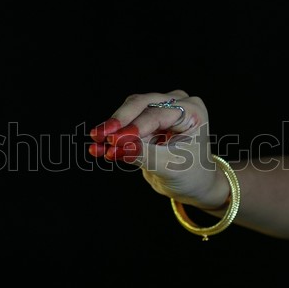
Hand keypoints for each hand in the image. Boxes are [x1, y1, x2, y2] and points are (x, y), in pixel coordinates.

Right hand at [88, 90, 229, 209]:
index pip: (157, 114)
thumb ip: (143, 154)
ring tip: (96, 144)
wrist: (193, 184)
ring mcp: (162, 108)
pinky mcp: (147, 119)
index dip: (134, 127)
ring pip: (129, 112)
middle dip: (119, 122)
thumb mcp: (169, 166)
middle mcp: (178, 103)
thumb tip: (115, 148)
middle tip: (98, 136)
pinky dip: (112, 136)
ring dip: (111, 129)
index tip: (114, 141)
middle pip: (141, 104)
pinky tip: (97, 148)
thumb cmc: (190, 175)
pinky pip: (125, 124)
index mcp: (192, 111)